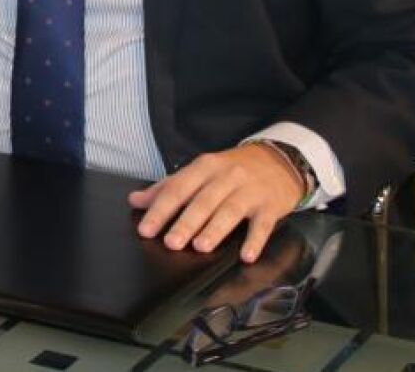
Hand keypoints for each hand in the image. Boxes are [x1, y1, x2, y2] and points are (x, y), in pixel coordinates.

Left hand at [127, 143, 307, 262]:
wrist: (279, 160)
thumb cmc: (234, 169)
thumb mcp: (200, 171)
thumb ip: (168, 187)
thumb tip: (135, 200)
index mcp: (204, 167)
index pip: (178, 188)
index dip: (160, 209)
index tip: (146, 229)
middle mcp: (226, 176)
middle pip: (203, 200)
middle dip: (185, 222)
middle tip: (171, 242)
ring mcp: (250, 190)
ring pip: (230, 210)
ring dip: (215, 229)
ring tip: (201, 246)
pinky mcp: (270, 205)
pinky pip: (263, 224)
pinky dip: (255, 240)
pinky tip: (246, 255)